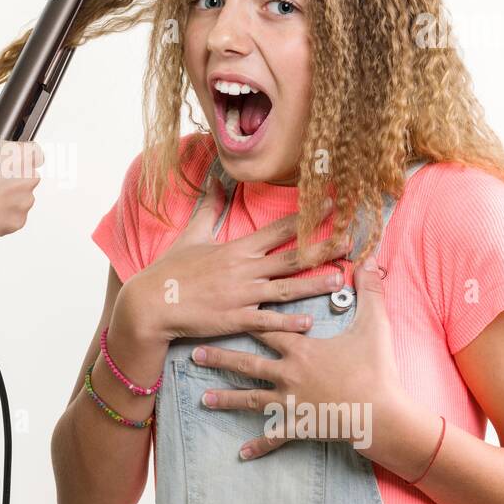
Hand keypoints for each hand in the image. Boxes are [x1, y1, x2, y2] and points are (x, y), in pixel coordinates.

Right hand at [0, 130, 42, 239]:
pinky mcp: (17, 222)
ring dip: (7, 197)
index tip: (11, 161)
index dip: (20, 156)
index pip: (34, 152)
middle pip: (27, 176)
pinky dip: (1, 215)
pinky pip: (12, 217)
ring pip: (20, 198)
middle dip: (12, 178)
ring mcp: (24, 202)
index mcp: (21, 155)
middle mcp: (28, 179)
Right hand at [122, 174, 349, 343]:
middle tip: (353, 239)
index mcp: (238, 248)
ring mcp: (242, 295)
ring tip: (341, 277)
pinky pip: (266, 320)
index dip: (308, 215)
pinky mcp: (234, 319)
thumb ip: (209, 208)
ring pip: (287, 288)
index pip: (280, 228)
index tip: (333, 204)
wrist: (150, 303)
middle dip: (324, 247)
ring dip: (316, 283)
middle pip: (293, 256)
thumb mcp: (191, 235)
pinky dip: (288, 322)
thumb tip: (215, 180)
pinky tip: (309, 323)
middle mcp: (245, 269)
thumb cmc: (170, 270)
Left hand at [190, 253, 407, 459]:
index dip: (244, 317)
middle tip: (195, 355)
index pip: (266, 328)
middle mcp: (289, 374)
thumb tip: (371, 260)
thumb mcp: (374, 326)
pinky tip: (241, 453)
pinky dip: (259, 445)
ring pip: (251, 400)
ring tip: (204, 400)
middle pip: (247, 364)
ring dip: (226, 399)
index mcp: (301, 349)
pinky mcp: (300, 425)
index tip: (219, 310)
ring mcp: (291, 402)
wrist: (383, 415)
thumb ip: (370, 292)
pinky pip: (275, 436)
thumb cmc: (377, 370)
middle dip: (220, 358)